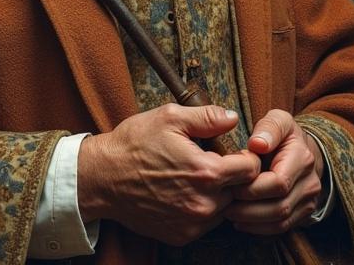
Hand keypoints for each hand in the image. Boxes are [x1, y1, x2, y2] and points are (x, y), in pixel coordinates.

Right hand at [77, 103, 260, 245]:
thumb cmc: (135, 143)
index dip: (246, 156)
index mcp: (206, 173)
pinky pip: (205, 223)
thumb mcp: (170, 117)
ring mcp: (192, 224)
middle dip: (232, 175)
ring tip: (197, 175)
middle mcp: (203, 204)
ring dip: (219, 193)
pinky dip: (201, 207)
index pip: (250, 170)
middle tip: (214, 160)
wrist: (103, 177)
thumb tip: (233, 117)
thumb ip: (206, 117)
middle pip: (240, 191)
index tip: (234, 150)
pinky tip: (184, 191)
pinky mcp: (181, 236)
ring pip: (224, 208)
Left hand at [224, 109, 323, 234]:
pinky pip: (282, 228)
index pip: (278, 183)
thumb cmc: (282, 134)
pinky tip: (240, 221)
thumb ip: (268, 127)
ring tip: (228, 212)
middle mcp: (310, 183)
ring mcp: (308, 201)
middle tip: (223, 202)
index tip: (230, 183)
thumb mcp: (277, 119)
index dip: (252, 187)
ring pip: (280, 221)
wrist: (302, 149)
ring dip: (252, 221)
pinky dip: (259, 228)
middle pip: (279, 206)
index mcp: (302, 158)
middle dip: (248, 208)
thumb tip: (257, 144)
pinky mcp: (303, 213)